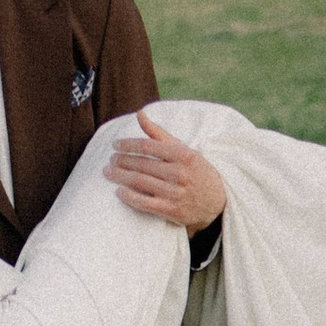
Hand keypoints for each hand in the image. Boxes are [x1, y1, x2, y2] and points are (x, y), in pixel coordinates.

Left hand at [107, 108, 225, 234]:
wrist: (218, 201)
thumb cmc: (195, 170)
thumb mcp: (183, 149)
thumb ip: (159, 133)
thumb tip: (139, 114)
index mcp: (183, 155)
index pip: (148, 146)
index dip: (128, 145)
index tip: (115, 145)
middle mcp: (180, 173)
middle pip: (142, 165)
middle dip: (121, 161)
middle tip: (110, 159)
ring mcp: (176, 193)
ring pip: (140, 182)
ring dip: (120, 176)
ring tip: (108, 172)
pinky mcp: (172, 211)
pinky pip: (145, 203)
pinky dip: (129, 197)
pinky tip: (119, 191)